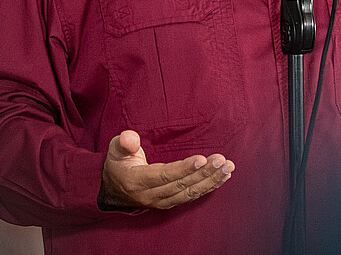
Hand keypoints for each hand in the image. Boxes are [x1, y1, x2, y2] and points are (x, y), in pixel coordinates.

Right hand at [97, 130, 234, 210]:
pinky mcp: (170, 202)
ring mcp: (162, 201)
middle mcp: (151, 195)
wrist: (112, 190)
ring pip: (190, 193)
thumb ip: (124, 143)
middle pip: (182, 185)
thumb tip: (130, 137)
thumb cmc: (117, 164)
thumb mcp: (115, 150)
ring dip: (211, 180)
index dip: (184, 168)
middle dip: (204, 172)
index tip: (202, 159)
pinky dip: (208, 187)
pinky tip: (223, 177)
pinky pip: (191, 196)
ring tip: (228, 168)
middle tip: (223, 160)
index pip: (164, 175)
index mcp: (137, 181)